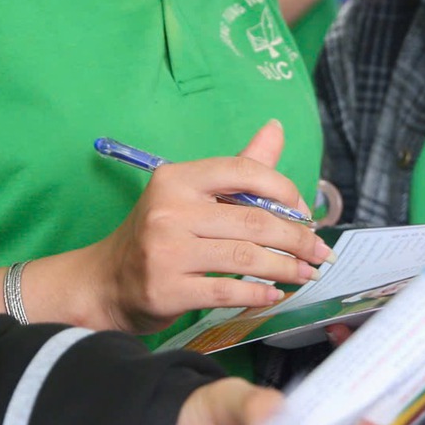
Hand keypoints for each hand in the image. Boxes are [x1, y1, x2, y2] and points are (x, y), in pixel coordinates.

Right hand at [35, 120, 331, 332]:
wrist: (105, 282)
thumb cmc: (158, 234)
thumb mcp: (192, 194)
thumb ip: (239, 167)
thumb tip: (275, 129)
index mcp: (178, 179)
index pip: (244, 172)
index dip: (285, 192)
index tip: (305, 214)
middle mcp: (169, 210)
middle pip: (253, 220)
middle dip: (296, 238)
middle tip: (319, 251)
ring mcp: (165, 251)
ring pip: (245, 257)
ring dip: (286, 268)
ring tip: (306, 274)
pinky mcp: (165, 289)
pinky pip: (226, 290)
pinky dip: (258, 294)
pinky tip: (274, 294)